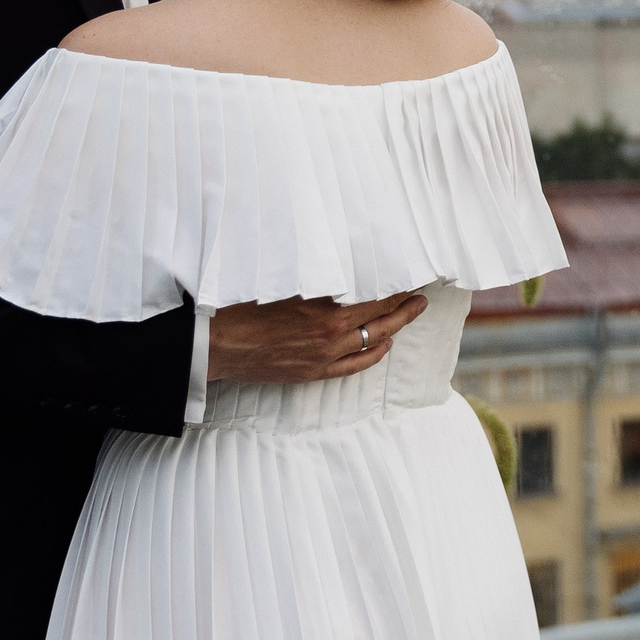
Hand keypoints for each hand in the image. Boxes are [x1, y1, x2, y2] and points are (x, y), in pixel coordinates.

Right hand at [207, 292, 428, 385]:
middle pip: (383, 318)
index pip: (377, 295)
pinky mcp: (314, 372)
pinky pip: (356, 366)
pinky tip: (385, 345)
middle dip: (407, 305)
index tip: (410, 274)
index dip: (398, 285)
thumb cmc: (244, 305)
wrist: (217, 343)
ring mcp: (325, 356)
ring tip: (410, 314)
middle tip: (423, 294)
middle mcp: (331, 333)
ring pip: (374, 341)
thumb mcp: (286, 281)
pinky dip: (375, 354)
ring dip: (396, 327)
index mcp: (326, 307)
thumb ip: (321, 278)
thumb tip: (348, 266)